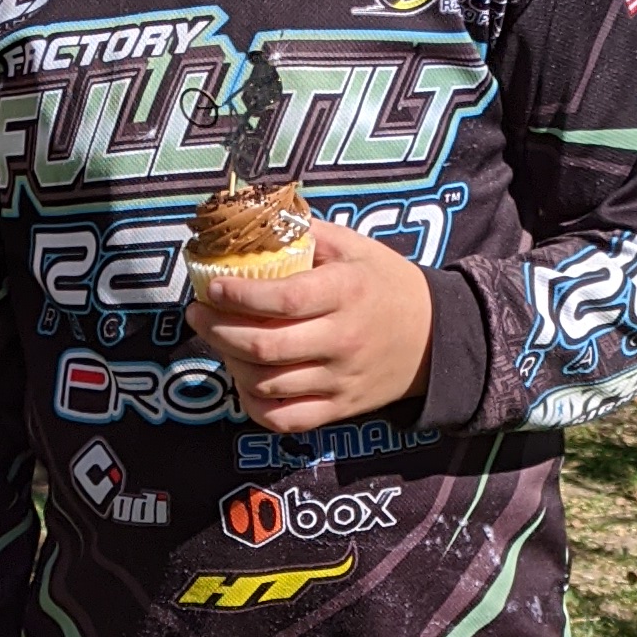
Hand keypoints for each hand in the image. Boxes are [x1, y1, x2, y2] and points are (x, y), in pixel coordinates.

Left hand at [183, 215, 434, 433]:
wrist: (438, 337)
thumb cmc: (387, 284)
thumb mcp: (356, 247)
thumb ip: (307, 233)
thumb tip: (255, 217)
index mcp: (345, 293)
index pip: (282, 300)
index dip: (238, 296)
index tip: (211, 287)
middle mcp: (342, 339)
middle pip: (264, 347)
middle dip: (218, 331)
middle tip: (197, 315)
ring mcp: (340, 379)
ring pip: (268, 385)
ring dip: (231, 365)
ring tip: (220, 343)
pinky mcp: (340, 409)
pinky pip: (286, 420)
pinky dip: (255, 407)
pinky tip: (244, 383)